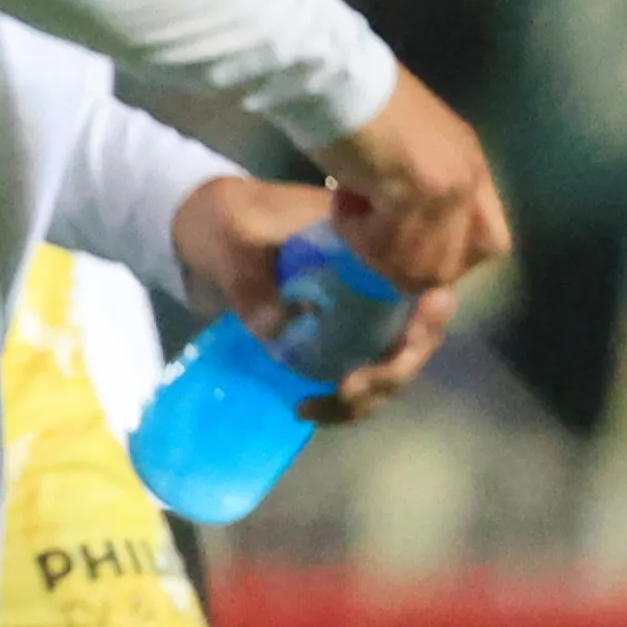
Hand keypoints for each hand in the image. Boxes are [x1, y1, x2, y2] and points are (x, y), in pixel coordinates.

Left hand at [169, 172, 456, 424]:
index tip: (399, 347)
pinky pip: (357, 370)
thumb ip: (250, 279)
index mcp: (370, 241)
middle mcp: (378, 278)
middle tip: (348, 389)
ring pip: (390, 360)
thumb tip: (276, 331)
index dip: (426, 320)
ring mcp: (361, 309)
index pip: (423, 282)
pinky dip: (342, 398)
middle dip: (392, 370)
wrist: (200, 228)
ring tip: (317, 407)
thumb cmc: (226, 219)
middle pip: (416, 332)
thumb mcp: (232, 238)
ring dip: (368, 394)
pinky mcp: (338, 334)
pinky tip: (305, 408)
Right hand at [310, 66, 511, 297]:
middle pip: (454, 264)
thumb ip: (417, 184)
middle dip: (407, 266)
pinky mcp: (413, 192)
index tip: (407, 251)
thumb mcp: (407, 145)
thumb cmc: (357, 99)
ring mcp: (446, 187)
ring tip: (350, 212)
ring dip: (377, 251)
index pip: (490, 242)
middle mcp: (469, 178)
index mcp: (472, 164)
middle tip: (371, 238)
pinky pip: (385, 243)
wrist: (332, 75)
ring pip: (419, 264)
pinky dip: (355, 233)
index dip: (448, 259)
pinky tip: (340, 196)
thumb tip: (399, 224)